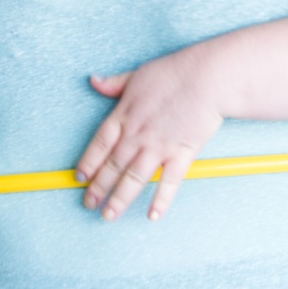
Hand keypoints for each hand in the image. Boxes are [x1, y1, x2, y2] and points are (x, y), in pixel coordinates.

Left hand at [75, 48, 225, 221]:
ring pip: (133, 178)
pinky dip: (160, 200)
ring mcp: (158, 147)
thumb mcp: (137, 74)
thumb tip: (93, 80)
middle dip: (98, 188)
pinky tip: (152, 215)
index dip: (87, 163)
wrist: (208, 78)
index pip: (99, 144)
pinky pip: (168, 182)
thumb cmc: (175, 73)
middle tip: (88, 204)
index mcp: (124, 115)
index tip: (80, 178)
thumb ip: (114, 84)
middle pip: (112, 166)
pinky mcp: (181, 154)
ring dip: (119, 199)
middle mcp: (137, 135)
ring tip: (108, 216)